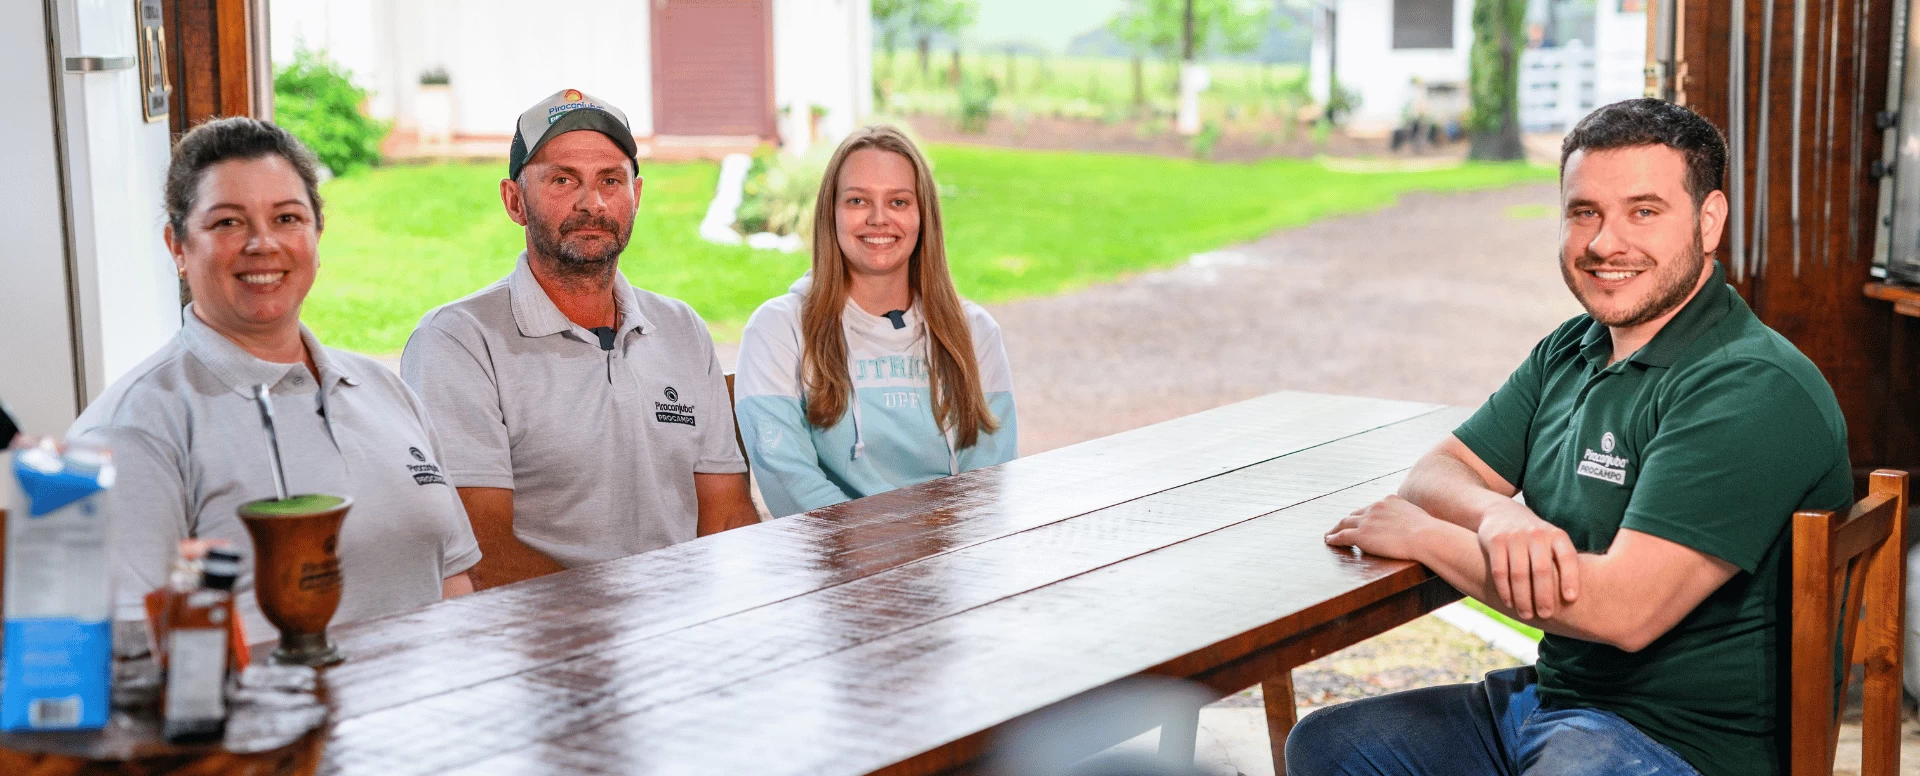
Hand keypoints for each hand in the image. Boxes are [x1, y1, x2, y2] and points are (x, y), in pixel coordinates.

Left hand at [1325, 495, 1440, 560]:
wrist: (1426, 536)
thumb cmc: (1430, 532)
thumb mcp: (1419, 516)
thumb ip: (1410, 517)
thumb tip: (1416, 524)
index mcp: (1389, 500)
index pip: (1371, 507)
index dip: (1364, 514)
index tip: (1361, 519)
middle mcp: (1375, 507)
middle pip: (1355, 513)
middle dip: (1348, 520)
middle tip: (1341, 526)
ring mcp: (1367, 520)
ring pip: (1345, 523)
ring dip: (1336, 528)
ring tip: (1330, 534)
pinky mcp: (1361, 534)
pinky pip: (1342, 536)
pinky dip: (1333, 538)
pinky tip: (1329, 541)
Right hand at [1476, 501, 1579, 618]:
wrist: (1501, 513)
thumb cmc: (1535, 539)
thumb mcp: (1552, 542)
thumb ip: (1562, 564)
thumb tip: (1575, 601)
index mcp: (1557, 536)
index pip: (1567, 557)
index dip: (1570, 578)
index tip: (1570, 599)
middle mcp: (1537, 534)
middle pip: (1542, 570)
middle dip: (1544, 596)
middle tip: (1546, 615)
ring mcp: (1515, 537)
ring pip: (1520, 574)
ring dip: (1523, 598)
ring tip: (1526, 615)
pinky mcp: (1495, 541)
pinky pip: (1500, 571)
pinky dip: (1505, 590)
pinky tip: (1509, 603)